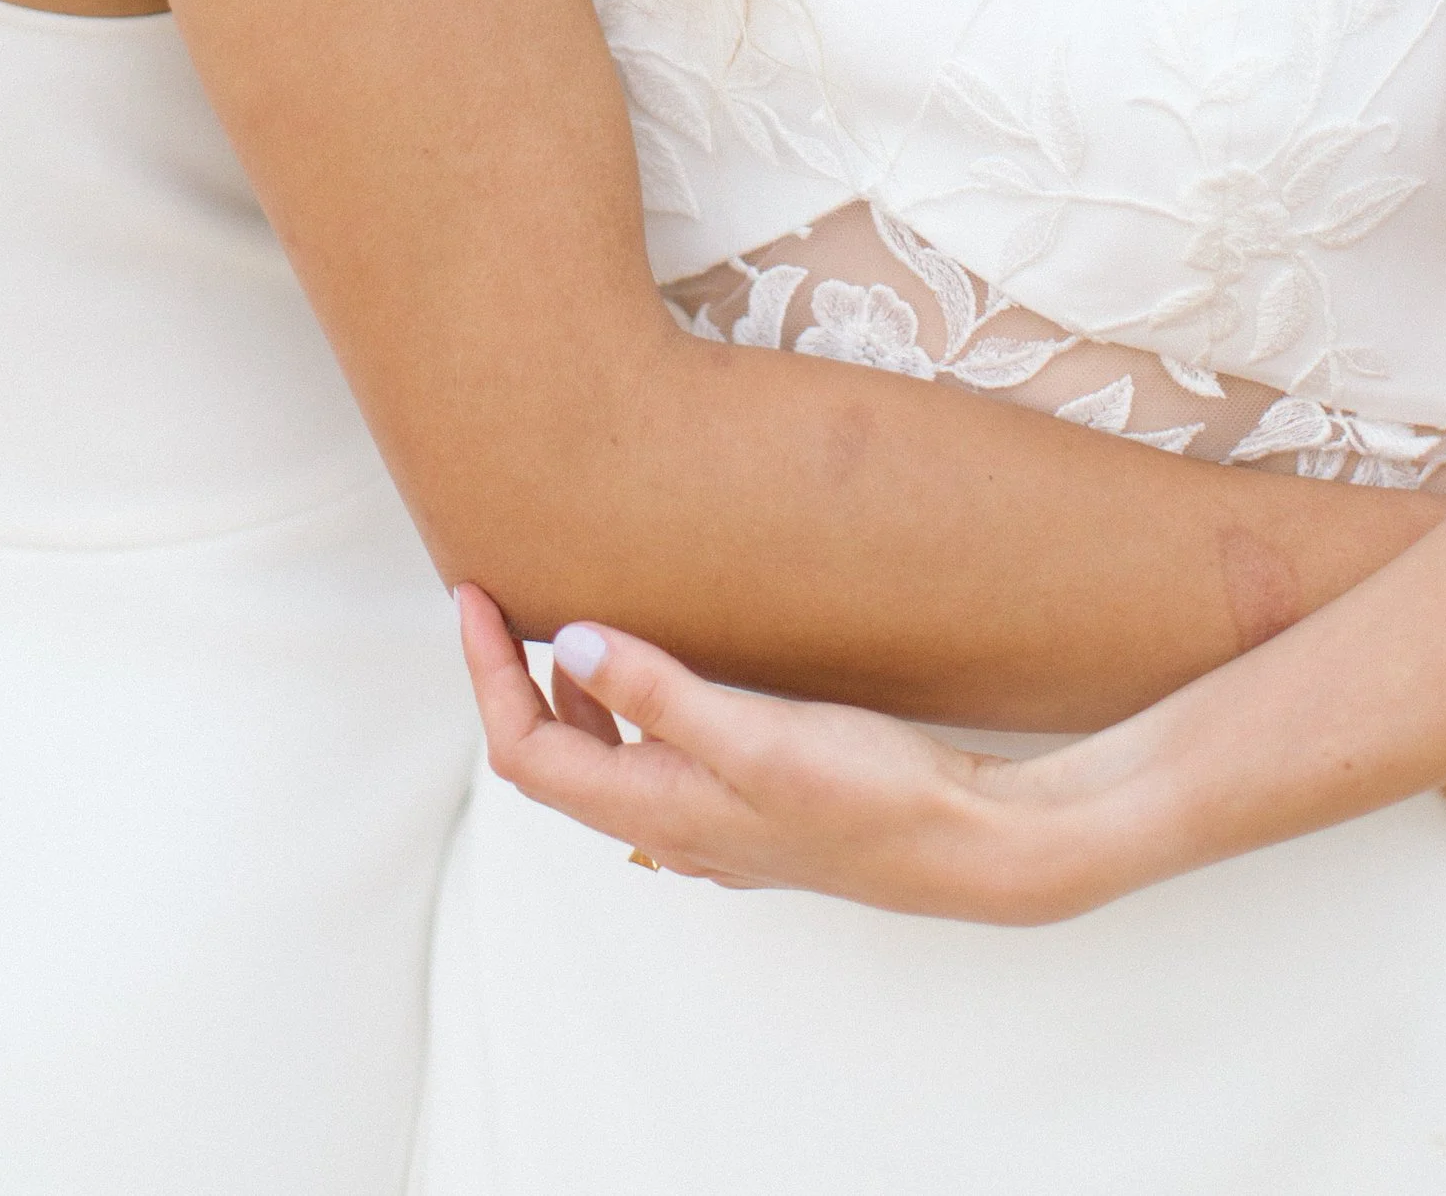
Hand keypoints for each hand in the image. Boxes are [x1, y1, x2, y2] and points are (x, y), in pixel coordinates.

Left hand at [456, 589, 1103, 924]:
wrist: (974, 847)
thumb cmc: (872, 796)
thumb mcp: (757, 734)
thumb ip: (660, 690)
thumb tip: (569, 642)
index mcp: (658, 812)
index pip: (528, 753)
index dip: (486, 676)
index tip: (471, 597)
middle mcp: (675, 828)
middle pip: (558, 760)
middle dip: (517, 682)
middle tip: (506, 601)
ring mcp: (716, 825)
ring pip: (611, 763)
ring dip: (577, 695)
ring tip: (576, 622)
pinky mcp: (758, 810)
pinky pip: (663, 761)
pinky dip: (637, 710)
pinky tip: (671, 670)